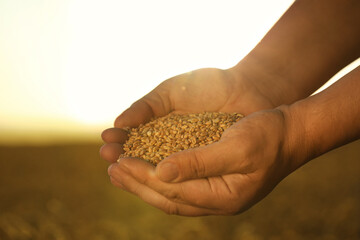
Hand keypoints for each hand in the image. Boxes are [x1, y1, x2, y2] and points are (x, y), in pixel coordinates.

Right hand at [100, 67, 276, 162]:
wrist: (246, 89)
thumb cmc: (208, 85)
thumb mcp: (172, 91)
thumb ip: (147, 106)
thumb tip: (119, 123)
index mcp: (161, 128)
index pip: (135, 139)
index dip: (121, 141)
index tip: (106, 142)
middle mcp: (172, 146)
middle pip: (144, 157)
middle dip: (125, 157)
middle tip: (107, 157)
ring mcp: (189, 158)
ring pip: (161, 169)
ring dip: (141, 171)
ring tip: (120, 170)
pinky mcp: (206, 167)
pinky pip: (186, 175)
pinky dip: (170, 177)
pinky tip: (154, 179)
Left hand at [106, 108, 293, 215]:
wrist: (290, 134)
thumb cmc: (268, 136)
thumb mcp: (237, 146)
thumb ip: (200, 162)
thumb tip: (161, 173)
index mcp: (224, 197)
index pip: (174, 190)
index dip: (144, 176)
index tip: (120, 161)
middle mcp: (217, 201)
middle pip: (167, 198)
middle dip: (137, 184)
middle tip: (111, 169)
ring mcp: (216, 194)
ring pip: (170, 194)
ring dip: (143, 183)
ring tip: (119, 171)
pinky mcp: (214, 183)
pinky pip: (179, 185)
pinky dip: (158, 177)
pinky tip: (146, 168)